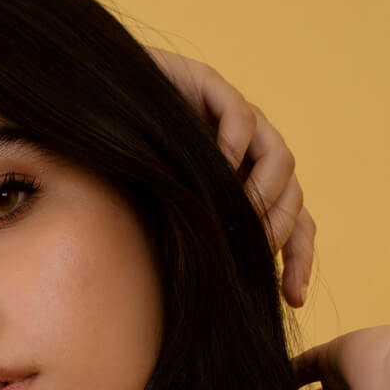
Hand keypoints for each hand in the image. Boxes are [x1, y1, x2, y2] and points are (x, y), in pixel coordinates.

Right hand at [148, 47, 314, 308]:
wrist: (89, 112)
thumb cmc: (124, 174)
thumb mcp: (170, 222)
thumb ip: (200, 246)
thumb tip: (224, 301)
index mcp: (248, 185)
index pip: (294, 224)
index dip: (299, 260)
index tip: (293, 298)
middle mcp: (249, 152)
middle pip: (293, 195)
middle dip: (279, 229)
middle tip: (253, 252)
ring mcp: (234, 120)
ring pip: (280, 159)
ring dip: (264, 194)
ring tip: (237, 214)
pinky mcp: (211, 88)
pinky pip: (241, 119)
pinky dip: (235, 146)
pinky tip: (219, 168)